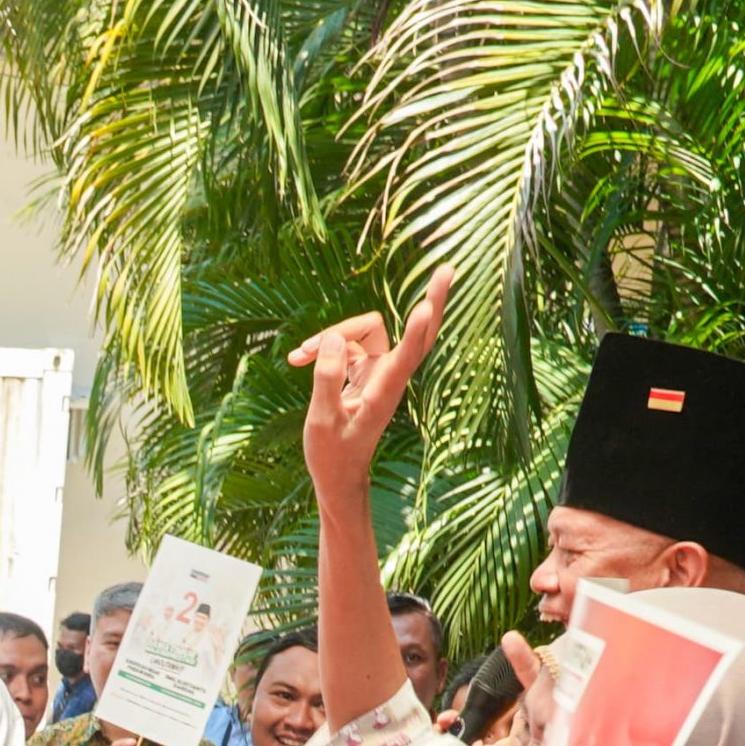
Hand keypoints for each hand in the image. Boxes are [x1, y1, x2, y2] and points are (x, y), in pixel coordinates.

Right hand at [292, 266, 451, 493]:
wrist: (337, 477)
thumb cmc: (332, 456)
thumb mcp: (321, 421)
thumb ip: (326, 378)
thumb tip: (331, 339)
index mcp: (384, 392)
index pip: (406, 355)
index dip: (414, 331)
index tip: (426, 307)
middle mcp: (388, 377)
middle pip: (416, 332)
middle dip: (431, 302)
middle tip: (447, 268)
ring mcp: (377, 371)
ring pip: (363, 332)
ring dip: (332, 334)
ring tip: (297, 356)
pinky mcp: (363, 371)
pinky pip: (347, 344)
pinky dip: (323, 348)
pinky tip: (297, 360)